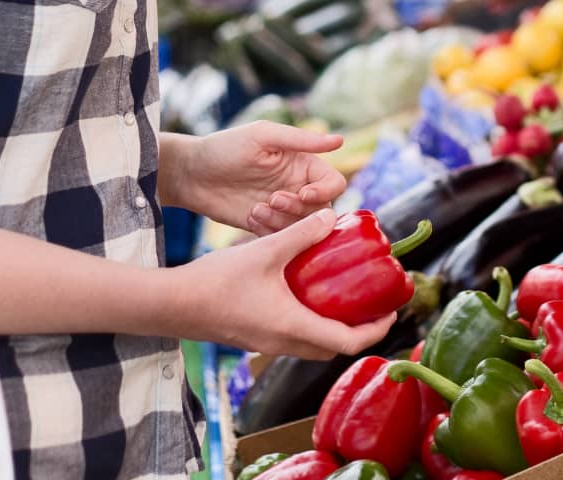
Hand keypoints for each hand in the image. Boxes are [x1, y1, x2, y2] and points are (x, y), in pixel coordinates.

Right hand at [162, 211, 394, 357]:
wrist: (171, 305)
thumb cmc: (216, 281)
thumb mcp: (264, 250)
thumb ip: (300, 233)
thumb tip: (332, 216)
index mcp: (293, 326)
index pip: (347, 342)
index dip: (375, 329)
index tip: (391, 310)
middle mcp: (283, 342)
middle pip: (332, 347)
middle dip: (357, 330)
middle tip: (371, 303)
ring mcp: (266, 343)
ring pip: (311, 343)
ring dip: (332, 326)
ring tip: (343, 295)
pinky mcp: (253, 336)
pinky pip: (292, 336)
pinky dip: (309, 321)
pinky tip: (304, 290)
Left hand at [164, 124, 346, 234]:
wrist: (190, 175)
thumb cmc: (225, 147)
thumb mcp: (263, 137)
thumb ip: (301, 140)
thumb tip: (340, 140)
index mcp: (302, 164)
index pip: (333, 183)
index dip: (324, 191)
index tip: (302, 193)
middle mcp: (296, 187)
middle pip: (322, 209)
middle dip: (300, 208)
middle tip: (273, 199)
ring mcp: (281, 209)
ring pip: (302, 226)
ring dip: (283, 220)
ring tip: (257, 208)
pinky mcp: (266, 227)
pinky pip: (282, 238)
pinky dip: (270, 230)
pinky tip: (250, 216)